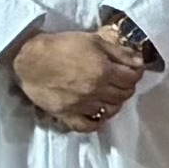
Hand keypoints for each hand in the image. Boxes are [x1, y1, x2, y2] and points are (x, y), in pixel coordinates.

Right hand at [11, 26, 144, 129]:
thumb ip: (119, 52)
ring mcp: (81, 105)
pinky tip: (96, 113)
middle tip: (119, 81)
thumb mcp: (93, 40)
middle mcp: (95, 90)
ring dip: (114, 103)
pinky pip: (88, 126)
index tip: (131, 71)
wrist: (29, 58)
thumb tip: (139, 62)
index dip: (135, 74)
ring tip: (108, 95)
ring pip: (111, 111)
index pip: (132, 79)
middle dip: (126, 87)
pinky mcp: (67, 115)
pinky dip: (96, 122)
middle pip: (124, 95)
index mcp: (103, 70)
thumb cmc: (61, 45)